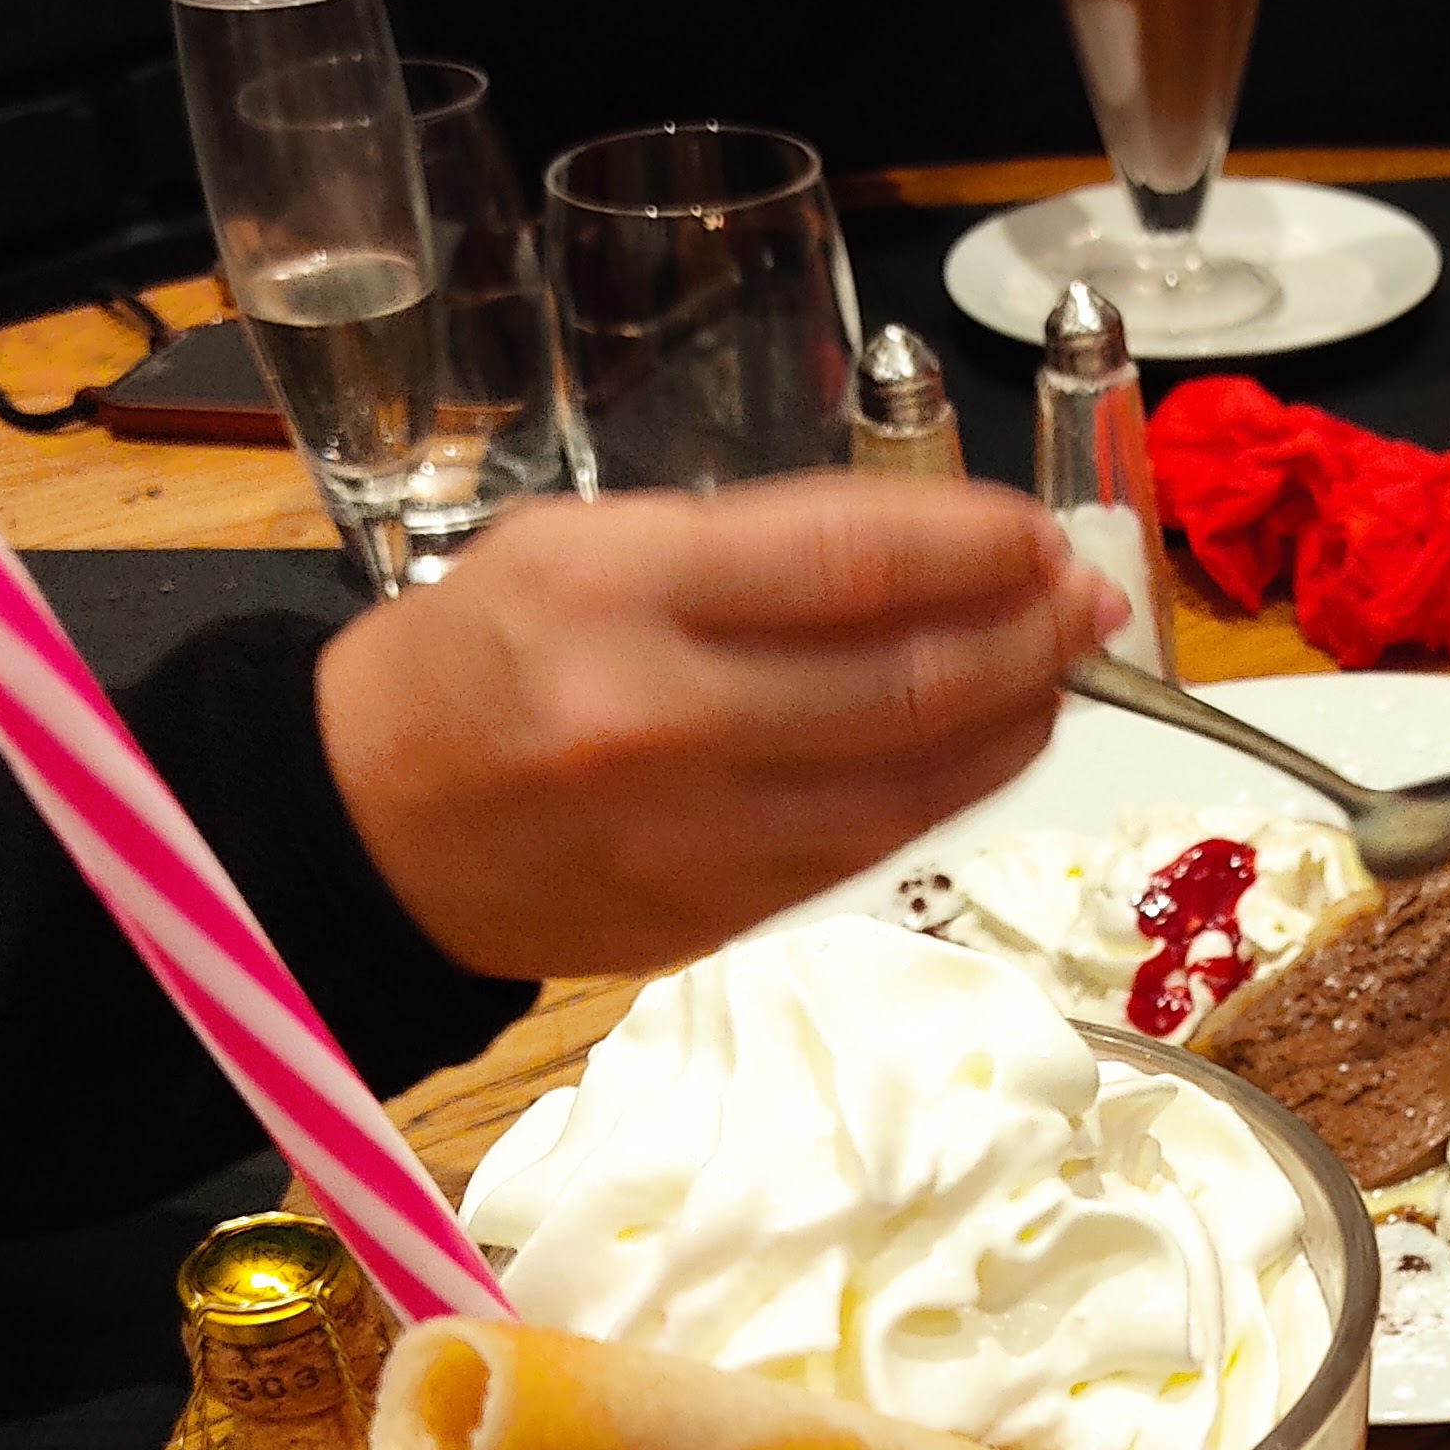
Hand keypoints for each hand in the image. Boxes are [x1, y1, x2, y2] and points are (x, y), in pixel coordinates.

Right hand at [316, 479, 1115, 978]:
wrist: (361, 829)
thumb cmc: (476, 658)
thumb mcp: (583, 545)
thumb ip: (747, 549)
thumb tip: (929, 556)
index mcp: (621, 593)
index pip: (854, 562)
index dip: (979, 547)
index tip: (1040, 533)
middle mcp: (661, 718)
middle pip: (907, 682)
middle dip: (1028, 638)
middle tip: (1087, 605)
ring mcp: (692, 835)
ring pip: (911, 785)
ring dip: (1012, 726)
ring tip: (1060, 676)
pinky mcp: (712, 917)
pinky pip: (866, 850)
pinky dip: (946, 794)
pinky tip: (983, 750)